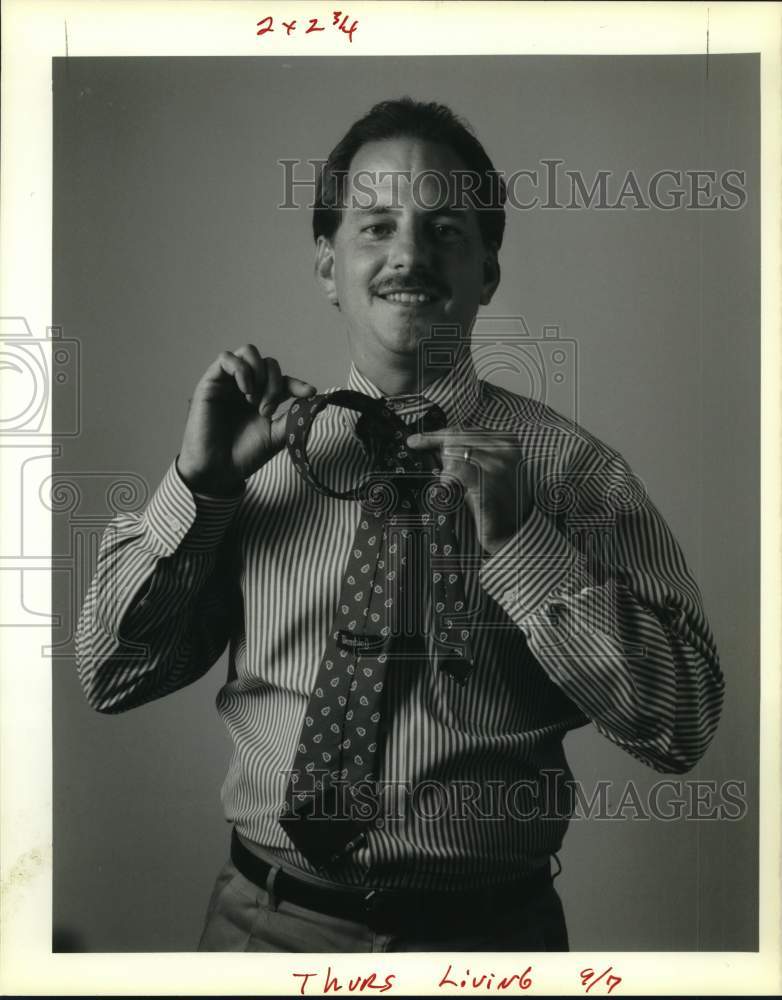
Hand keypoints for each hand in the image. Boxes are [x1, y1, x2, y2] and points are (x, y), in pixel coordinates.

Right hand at [177, 345, 316, 494]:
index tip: (310, 393)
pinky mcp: (210, 382)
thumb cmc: (244, 455)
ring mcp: (228, 383)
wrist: (219, 470)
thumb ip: (293, 417)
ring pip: (248, 352)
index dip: (298, 384)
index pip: (283, 380)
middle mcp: (246, 387)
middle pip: (268, 363)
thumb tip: (313, 402)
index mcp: (262, 398)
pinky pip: (226, 357)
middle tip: (268, 411)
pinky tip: (245, 391)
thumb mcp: (276, 435)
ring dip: (259, 373)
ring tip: (254, 400)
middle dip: (274, 384)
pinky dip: (242, 370)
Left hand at [406, 430, 531, 554]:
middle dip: (440, 456)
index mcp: (507, 441)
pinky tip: (448, 490)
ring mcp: (498, 465)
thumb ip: (468, 453)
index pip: (463, 430)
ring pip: (453, 454)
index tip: (415, 441)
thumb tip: (435, 445)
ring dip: (445, 472)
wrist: (515, 532)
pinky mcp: (488, 483)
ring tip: (452, 487)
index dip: (436, 435)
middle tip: (440, 474)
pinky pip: (455, 471)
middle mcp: (505, 449)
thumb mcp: (488, 470)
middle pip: (455, 440)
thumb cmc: (498, 501)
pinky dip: (446, 480)